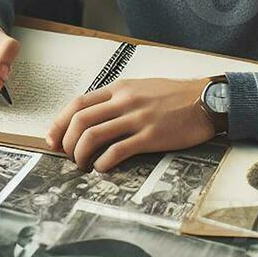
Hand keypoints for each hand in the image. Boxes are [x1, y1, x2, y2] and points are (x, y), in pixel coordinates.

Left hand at [46, 77, 215, 172]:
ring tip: (81, 165)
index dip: (60, 123)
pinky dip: (103, 162)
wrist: (206, 100)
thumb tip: (92, 119)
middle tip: (65, 156)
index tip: (51, 139)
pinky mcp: (151, 136)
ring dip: (80, 154)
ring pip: (94, 135)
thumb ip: (117, 100)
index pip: (78, 103)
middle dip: (66, 141)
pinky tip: (102, 169)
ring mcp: (137, 117)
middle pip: (81, 120)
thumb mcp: (140, 88)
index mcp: (119, 88)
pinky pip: (118, 150)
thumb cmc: (173, 96)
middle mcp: (124, 100)